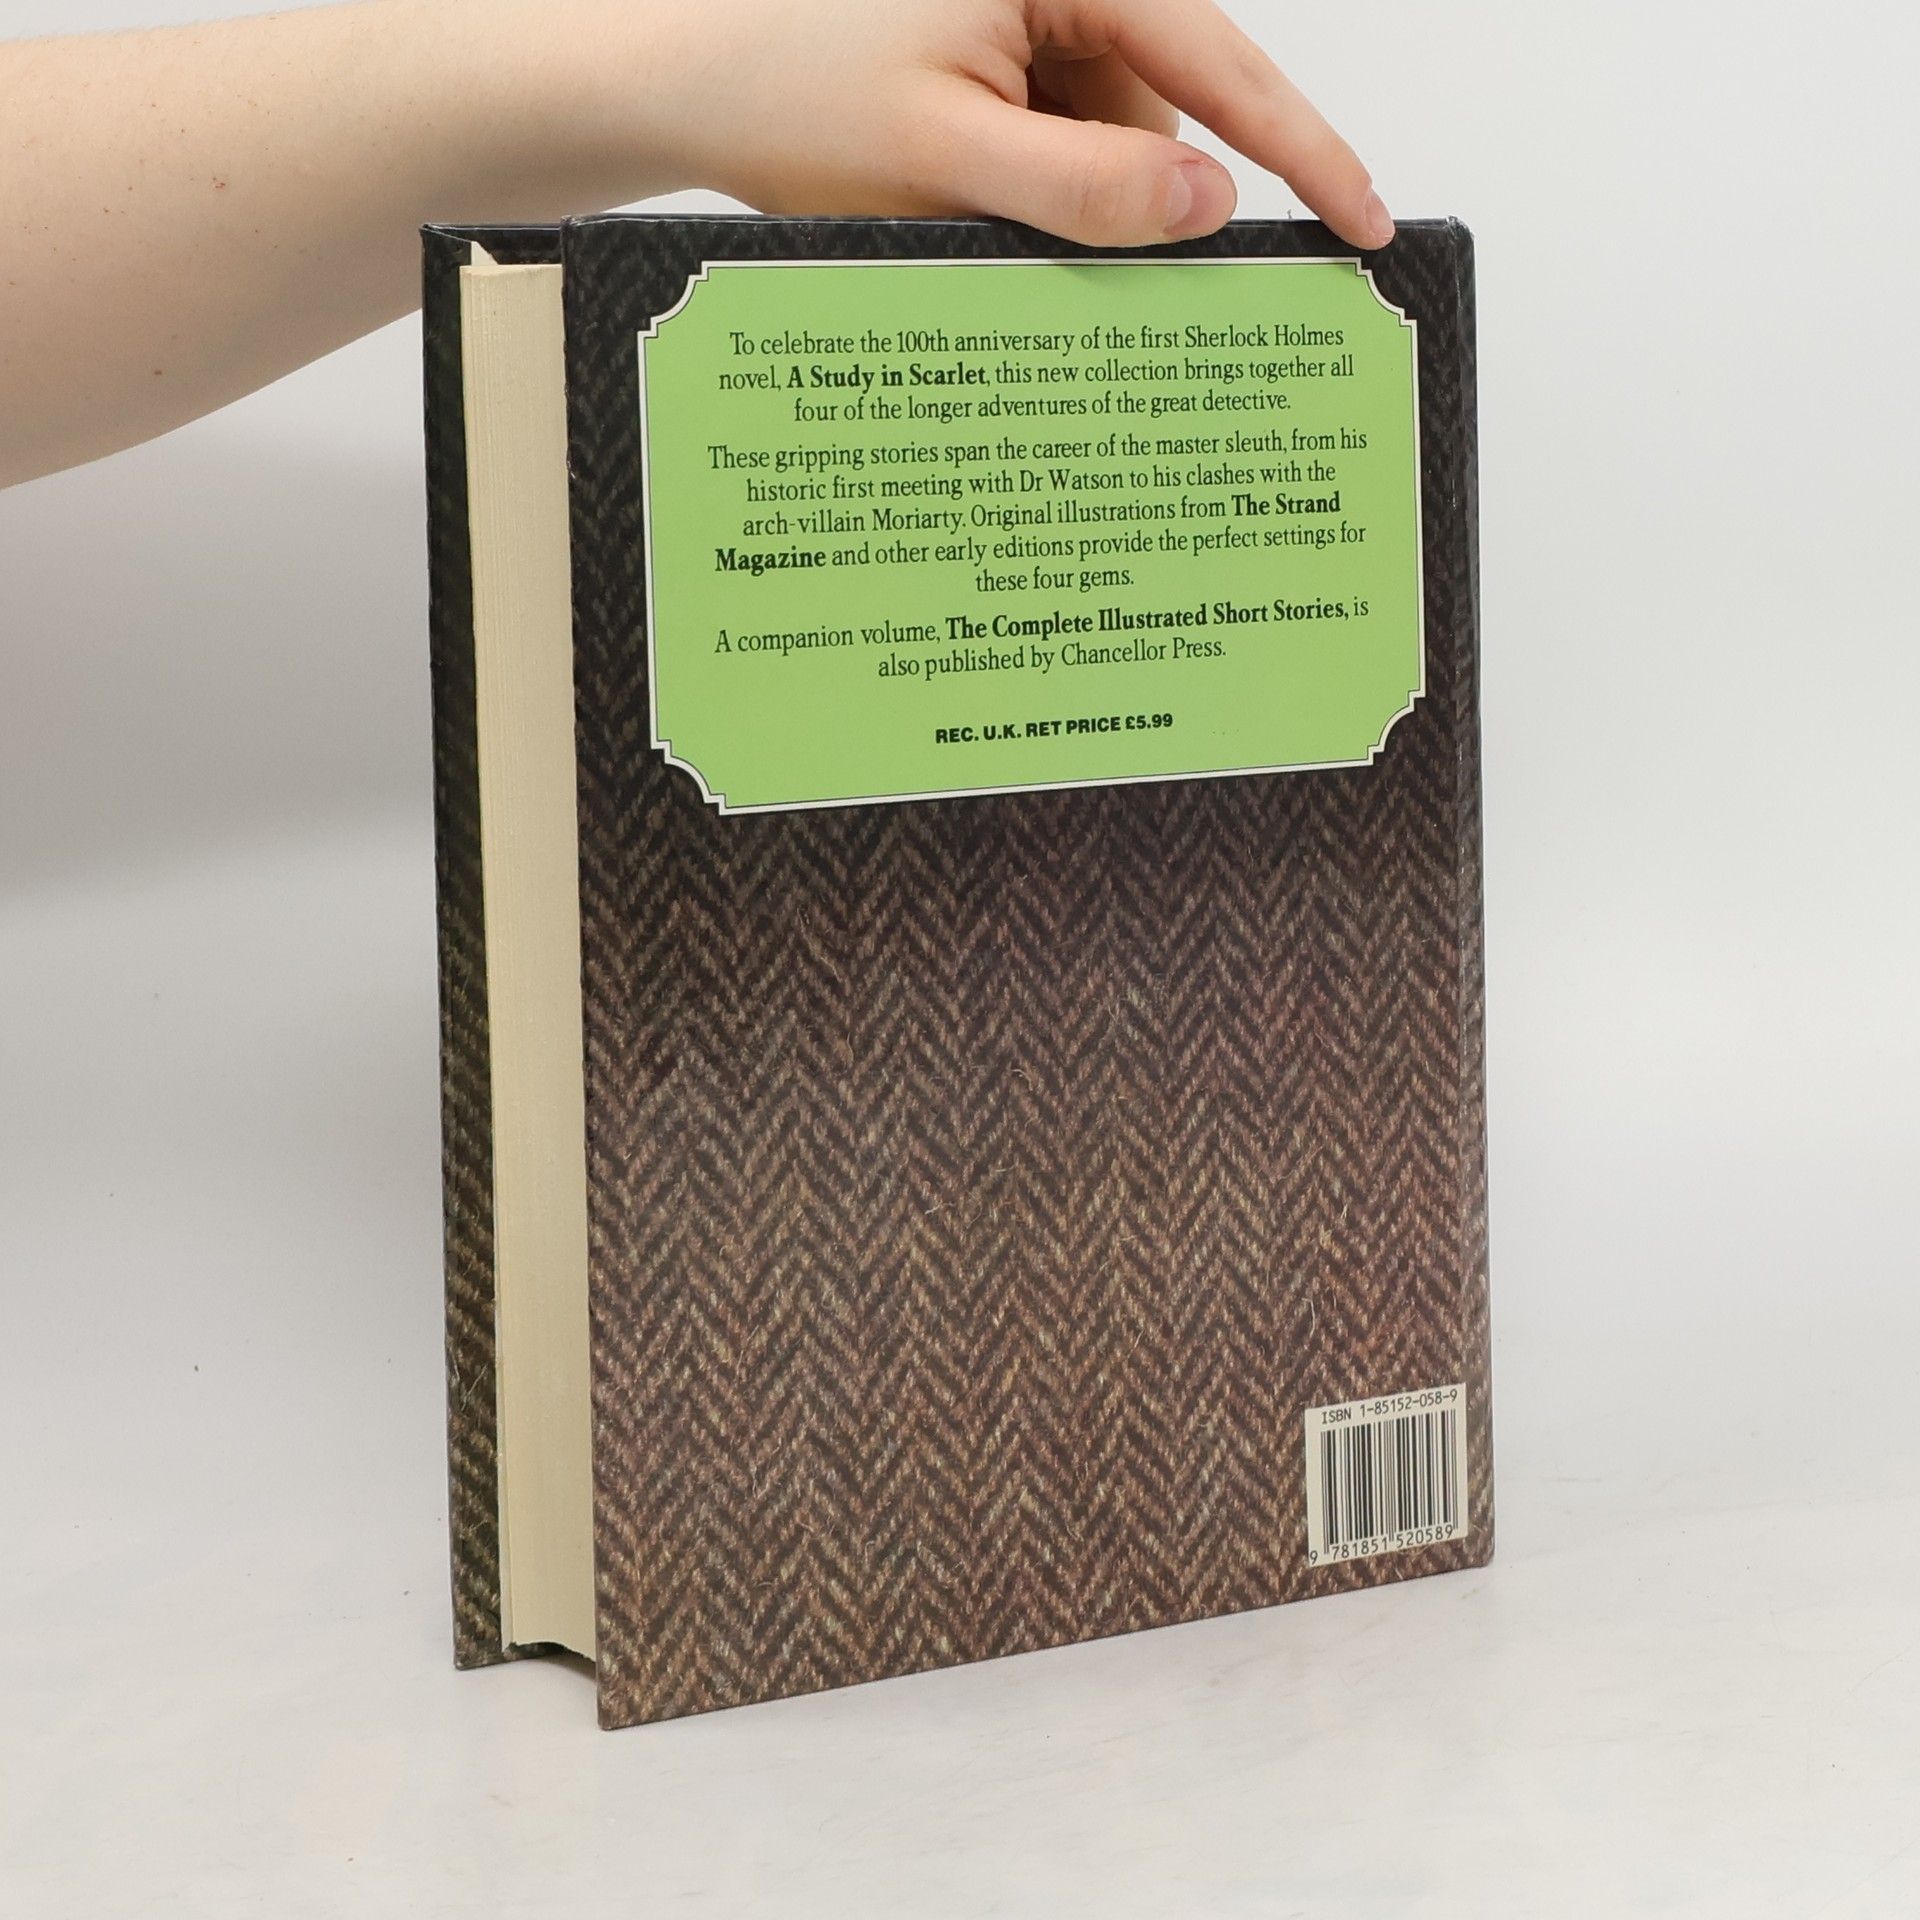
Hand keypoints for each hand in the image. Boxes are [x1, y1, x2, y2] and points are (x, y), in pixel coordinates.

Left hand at [565, 0, 1391, 249]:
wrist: (671, 79)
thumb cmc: (781, 92)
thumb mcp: (944, 156)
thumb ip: (1085, 182)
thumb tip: (1208, 199)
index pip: (1217, 59)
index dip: (1303, 148)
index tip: (1367, 221)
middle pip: (1162, 97)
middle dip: (1141, 194)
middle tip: (1100, 272)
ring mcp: (1019, 10)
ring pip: (1108, 127)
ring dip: (1074, 201)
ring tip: (973, 223)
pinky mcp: (991, 48)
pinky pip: (1056, 130)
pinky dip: (1039, 188)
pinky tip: (978, 212)